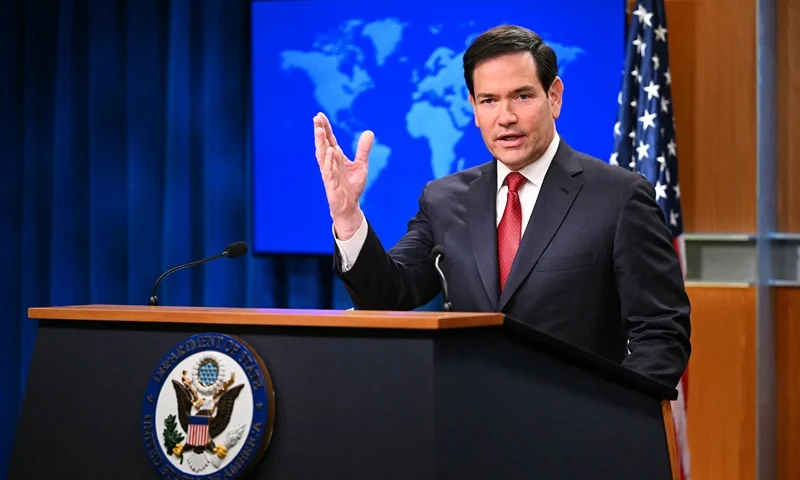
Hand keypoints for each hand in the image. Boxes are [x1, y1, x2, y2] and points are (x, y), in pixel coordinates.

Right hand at [314, 112, 373, 239]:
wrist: (350, 205)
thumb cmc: (352, 185)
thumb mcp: (361, 165)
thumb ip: (363, 149)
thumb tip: (369, 132)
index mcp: (336, 157)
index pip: (329, 139)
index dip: (325, 128)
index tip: (320, 115)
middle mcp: (330, 162)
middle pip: (323, 144)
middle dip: (320, 132)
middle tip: (316, 119)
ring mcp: (329, 172)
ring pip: (322, 156)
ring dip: (321, 143)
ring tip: (320, 131)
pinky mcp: (330, 183)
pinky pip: (328, 170)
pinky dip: (329, 161)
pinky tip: (330, 151)